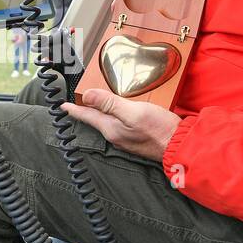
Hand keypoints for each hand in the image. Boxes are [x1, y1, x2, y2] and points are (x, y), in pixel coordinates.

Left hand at [61, 87, 180, 161]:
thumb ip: (110, 104)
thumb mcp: (133, 112)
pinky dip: (116, 116)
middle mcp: (116, 136)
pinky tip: (121, 111)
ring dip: (101, 112)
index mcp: (111, 129)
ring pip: (109, 122)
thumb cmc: (159, 130)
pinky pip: (121, 124)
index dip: (74, 109)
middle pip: (96, 119)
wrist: (180, 146)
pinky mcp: (138, 138)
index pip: (87, 116)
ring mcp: (127, 139)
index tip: (62, 106)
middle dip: (86, 110)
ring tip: (95, 104)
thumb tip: (87, 96)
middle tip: (76, 102)